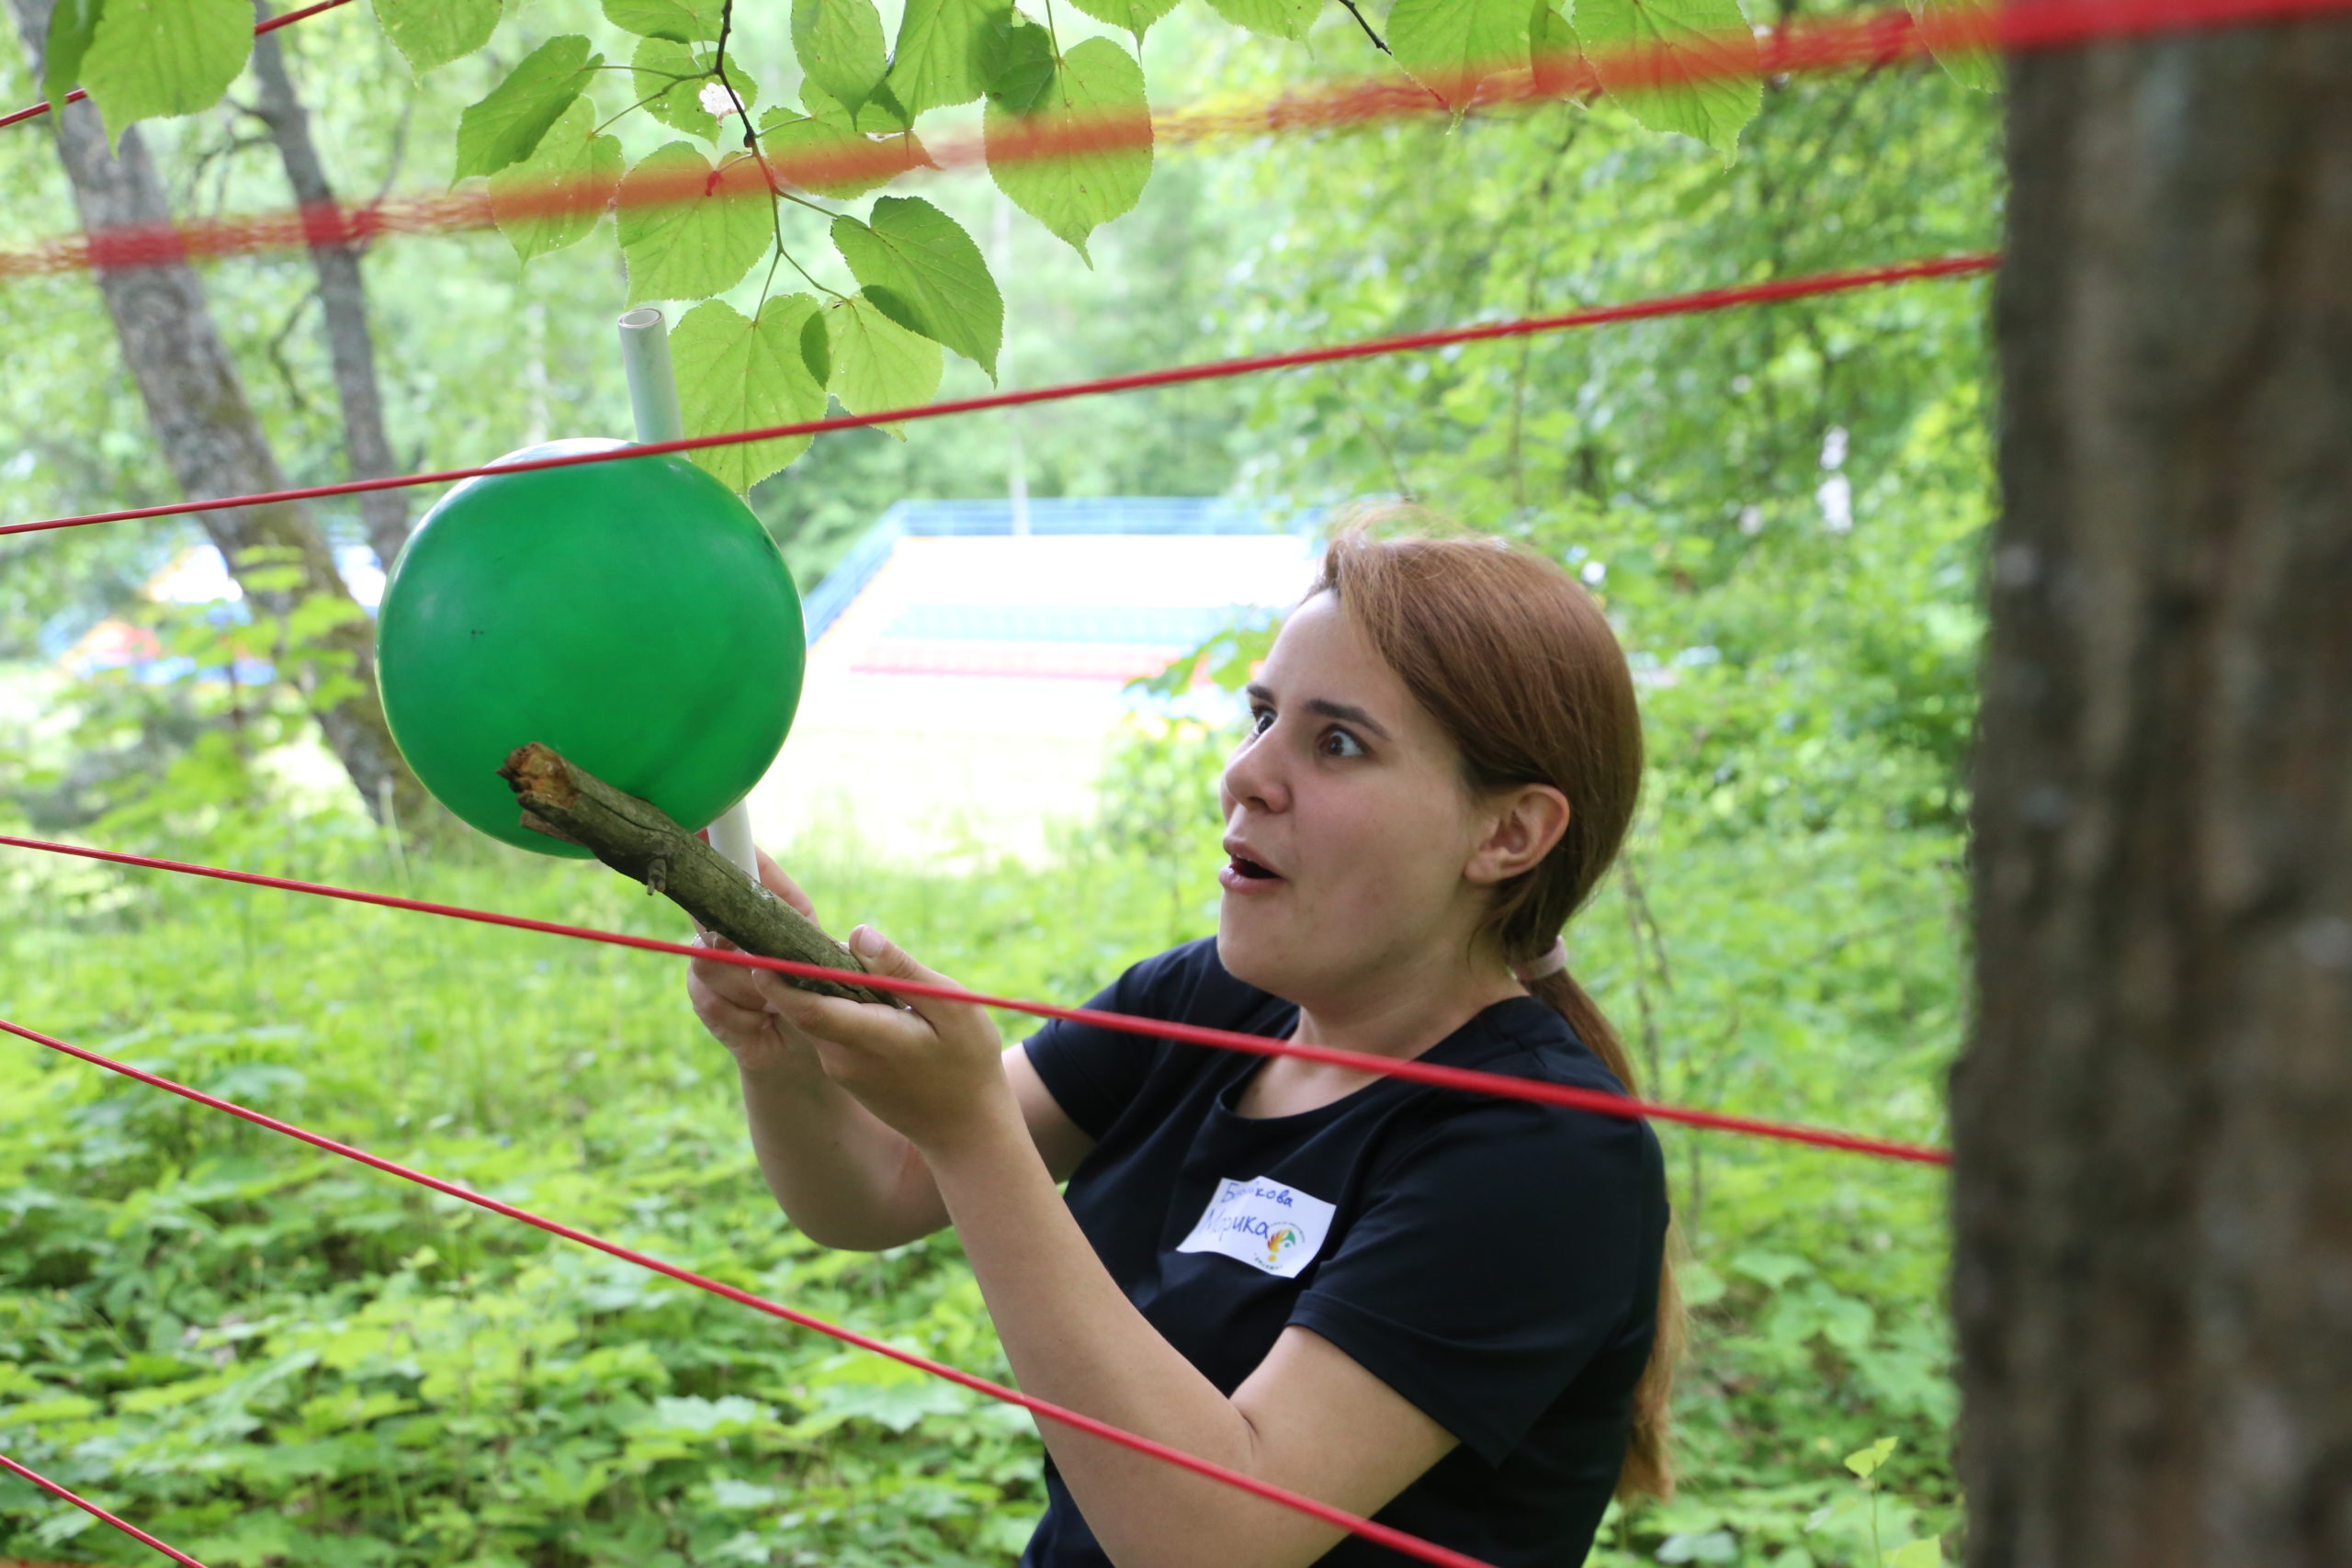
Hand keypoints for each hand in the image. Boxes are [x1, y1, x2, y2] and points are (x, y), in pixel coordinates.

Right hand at [686, 847, 827, 1075]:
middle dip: (746, 948)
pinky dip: (744, 1018)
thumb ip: (801, 932)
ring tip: (777, 1007)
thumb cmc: (823, 1001)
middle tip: (772, 970)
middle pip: (714, 915)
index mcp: (773, 907)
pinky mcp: (707, 1001)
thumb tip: (782, 905)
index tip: (704, 825)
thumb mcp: (825, 963)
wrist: (808, 1054)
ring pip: (711, 963)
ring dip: (752, 991)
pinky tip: (762, 1024)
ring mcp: (715, 963)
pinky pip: (710, 1000)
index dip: (721, 842)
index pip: (743, 864)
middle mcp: (735, 926)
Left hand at [749, 924, 1012, 1153]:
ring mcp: (840, 1069)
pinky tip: (862, 989)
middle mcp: (842, 1058)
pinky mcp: (844, 1073)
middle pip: (804, 1005)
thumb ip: (901, 971)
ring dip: (819, 985)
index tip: (760, 946)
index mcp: (869, 1040)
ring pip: (816, 1015)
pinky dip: (834, 1004)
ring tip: (839, 951)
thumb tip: (857, 933)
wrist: (965, 1130)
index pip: (808, 1007)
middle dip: (793, 968)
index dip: (780, 977)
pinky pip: (829, 1029)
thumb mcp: (951, 1008)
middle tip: (791, 927)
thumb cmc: (967, 1063)